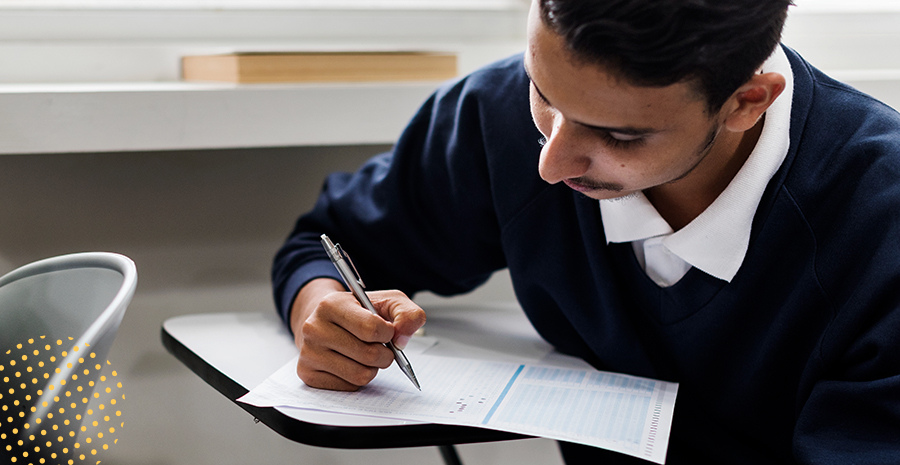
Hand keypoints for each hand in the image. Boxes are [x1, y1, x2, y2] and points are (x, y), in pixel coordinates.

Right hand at [290, 278, 425, 390]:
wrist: (327, 321)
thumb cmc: (359, 312)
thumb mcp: (387, 302)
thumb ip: (407, 314)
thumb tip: (402, 339)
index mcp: (331, 304)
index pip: (371, 328)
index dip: (388, 333)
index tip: (387, 330)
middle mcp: (314, 328)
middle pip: (369, 355)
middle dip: (385, 354)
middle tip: (381, 347)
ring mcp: (309, 353)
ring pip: (360, 375)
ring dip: (373, 368)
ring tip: (365, 354)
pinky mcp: (308, 374)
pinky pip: (349, 386)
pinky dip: (358, 378)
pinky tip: (351, 363)